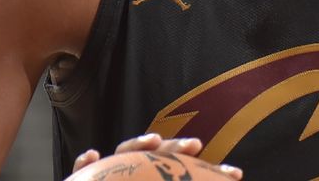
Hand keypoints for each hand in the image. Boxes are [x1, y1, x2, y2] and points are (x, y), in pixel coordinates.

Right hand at [72, 133, 242, 178]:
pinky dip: (86, 161)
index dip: (210, 170)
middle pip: (157, 154)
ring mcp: (111, 173)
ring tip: (153, 140)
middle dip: (176, 147)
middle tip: (197, 144)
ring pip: (124, 152)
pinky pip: (83, 170)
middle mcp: (135, 171)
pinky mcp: (86, 180)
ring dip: (138, 143)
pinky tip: (93, 155)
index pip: (185, 169)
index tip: (235, 173)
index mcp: (156, 177)